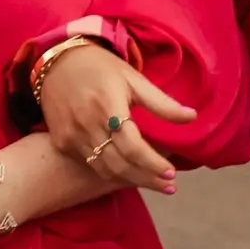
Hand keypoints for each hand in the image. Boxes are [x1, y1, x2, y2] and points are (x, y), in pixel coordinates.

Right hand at [34, 39, 189, 193]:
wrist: (57, 63)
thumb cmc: (101, 69)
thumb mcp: (133, 79)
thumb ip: (161, 102)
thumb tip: (192, 117)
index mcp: (108, 106)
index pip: (133, 146)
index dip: (153, 164)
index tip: (172, 173)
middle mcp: (87, 124)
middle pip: (120, 164)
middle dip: (148, 178)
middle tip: (169, 185)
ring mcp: (71, 135)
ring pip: (105, 170)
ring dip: (132, 180)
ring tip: (155, 183)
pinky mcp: (62, 142)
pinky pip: (91, 164)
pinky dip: (112, 172)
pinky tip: (129, 174)